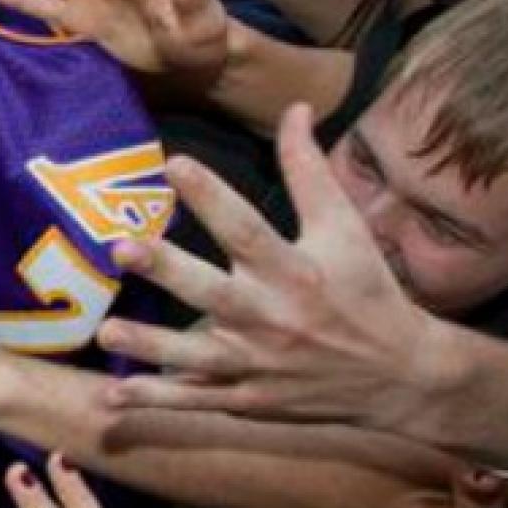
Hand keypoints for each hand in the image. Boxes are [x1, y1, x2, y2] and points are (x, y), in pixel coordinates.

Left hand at [96, 105, 447, 427]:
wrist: (401, 377)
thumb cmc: (366, 290)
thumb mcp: (345, 227)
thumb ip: (310, 170)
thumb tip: (294, 107)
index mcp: (296, 270)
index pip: (249, 228)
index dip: (212, 195)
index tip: (173, 163)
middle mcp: (274, 317)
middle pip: (214, 292)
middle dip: (169, 271)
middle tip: (121, 248)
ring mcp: (258, 364)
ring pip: (195, 355)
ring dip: (150, 344)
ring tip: (106, 331)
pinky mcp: (249, 398)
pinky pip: (196, 400)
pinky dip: (158, 399)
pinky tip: (114, 395)